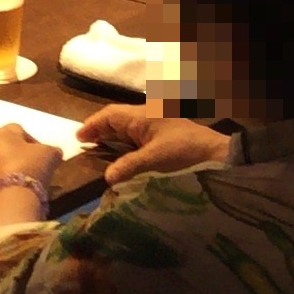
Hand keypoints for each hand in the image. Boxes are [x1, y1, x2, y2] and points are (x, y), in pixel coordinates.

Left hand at [0, 123, 59, 200]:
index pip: (19, 130)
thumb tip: (53, 152)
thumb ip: (51, 149)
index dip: (31, 142)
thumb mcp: (49, 155)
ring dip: (2, 164)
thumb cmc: (30, 169)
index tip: (40, 155)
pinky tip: (7, 186)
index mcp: (2, 130)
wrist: (8, 199)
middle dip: (13, 151)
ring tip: (17, 177)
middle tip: (28, 165)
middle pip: (2, 143)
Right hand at [76, 105, 232, 183]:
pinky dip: (124, 141)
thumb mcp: (154, 159)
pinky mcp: (162, 132)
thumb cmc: (183, 151)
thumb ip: (128, 166)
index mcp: (141, 115)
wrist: (214, 152)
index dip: (93, 125)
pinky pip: (136, 133)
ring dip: (112, 135)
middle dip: (100, 129)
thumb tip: (106, 178)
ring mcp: (155, 122)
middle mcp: (146, 114)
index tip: (79, 138)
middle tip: (84, 144)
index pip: (110, 115)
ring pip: (126, 125)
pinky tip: (120, 152)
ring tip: (97, 148)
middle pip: (116, 118)